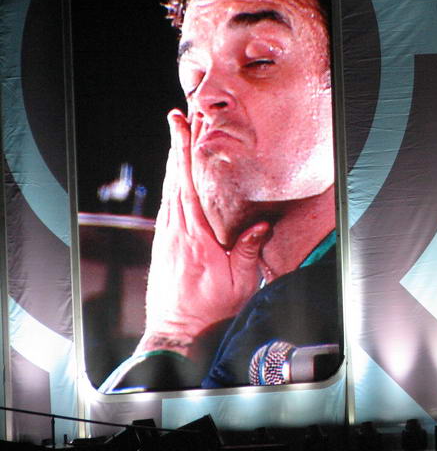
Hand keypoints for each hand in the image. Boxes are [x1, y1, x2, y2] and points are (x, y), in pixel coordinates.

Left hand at [136, 109, 269, 359]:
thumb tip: (261, 225)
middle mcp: (173, 229)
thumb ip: (248, 250)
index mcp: (192, 233)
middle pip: (173, 177)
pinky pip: (166, 204)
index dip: (181, 150)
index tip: (178, 124)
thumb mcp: (239, 281)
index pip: (185, 181)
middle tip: (178, 118)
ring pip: (168, 189)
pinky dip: (171, 184)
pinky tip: (176, 180)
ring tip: (179, 140)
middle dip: (175, 145)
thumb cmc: (209, 308)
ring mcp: (164, 236)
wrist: (176, 331)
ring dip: (173, 162)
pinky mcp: (162, 244)